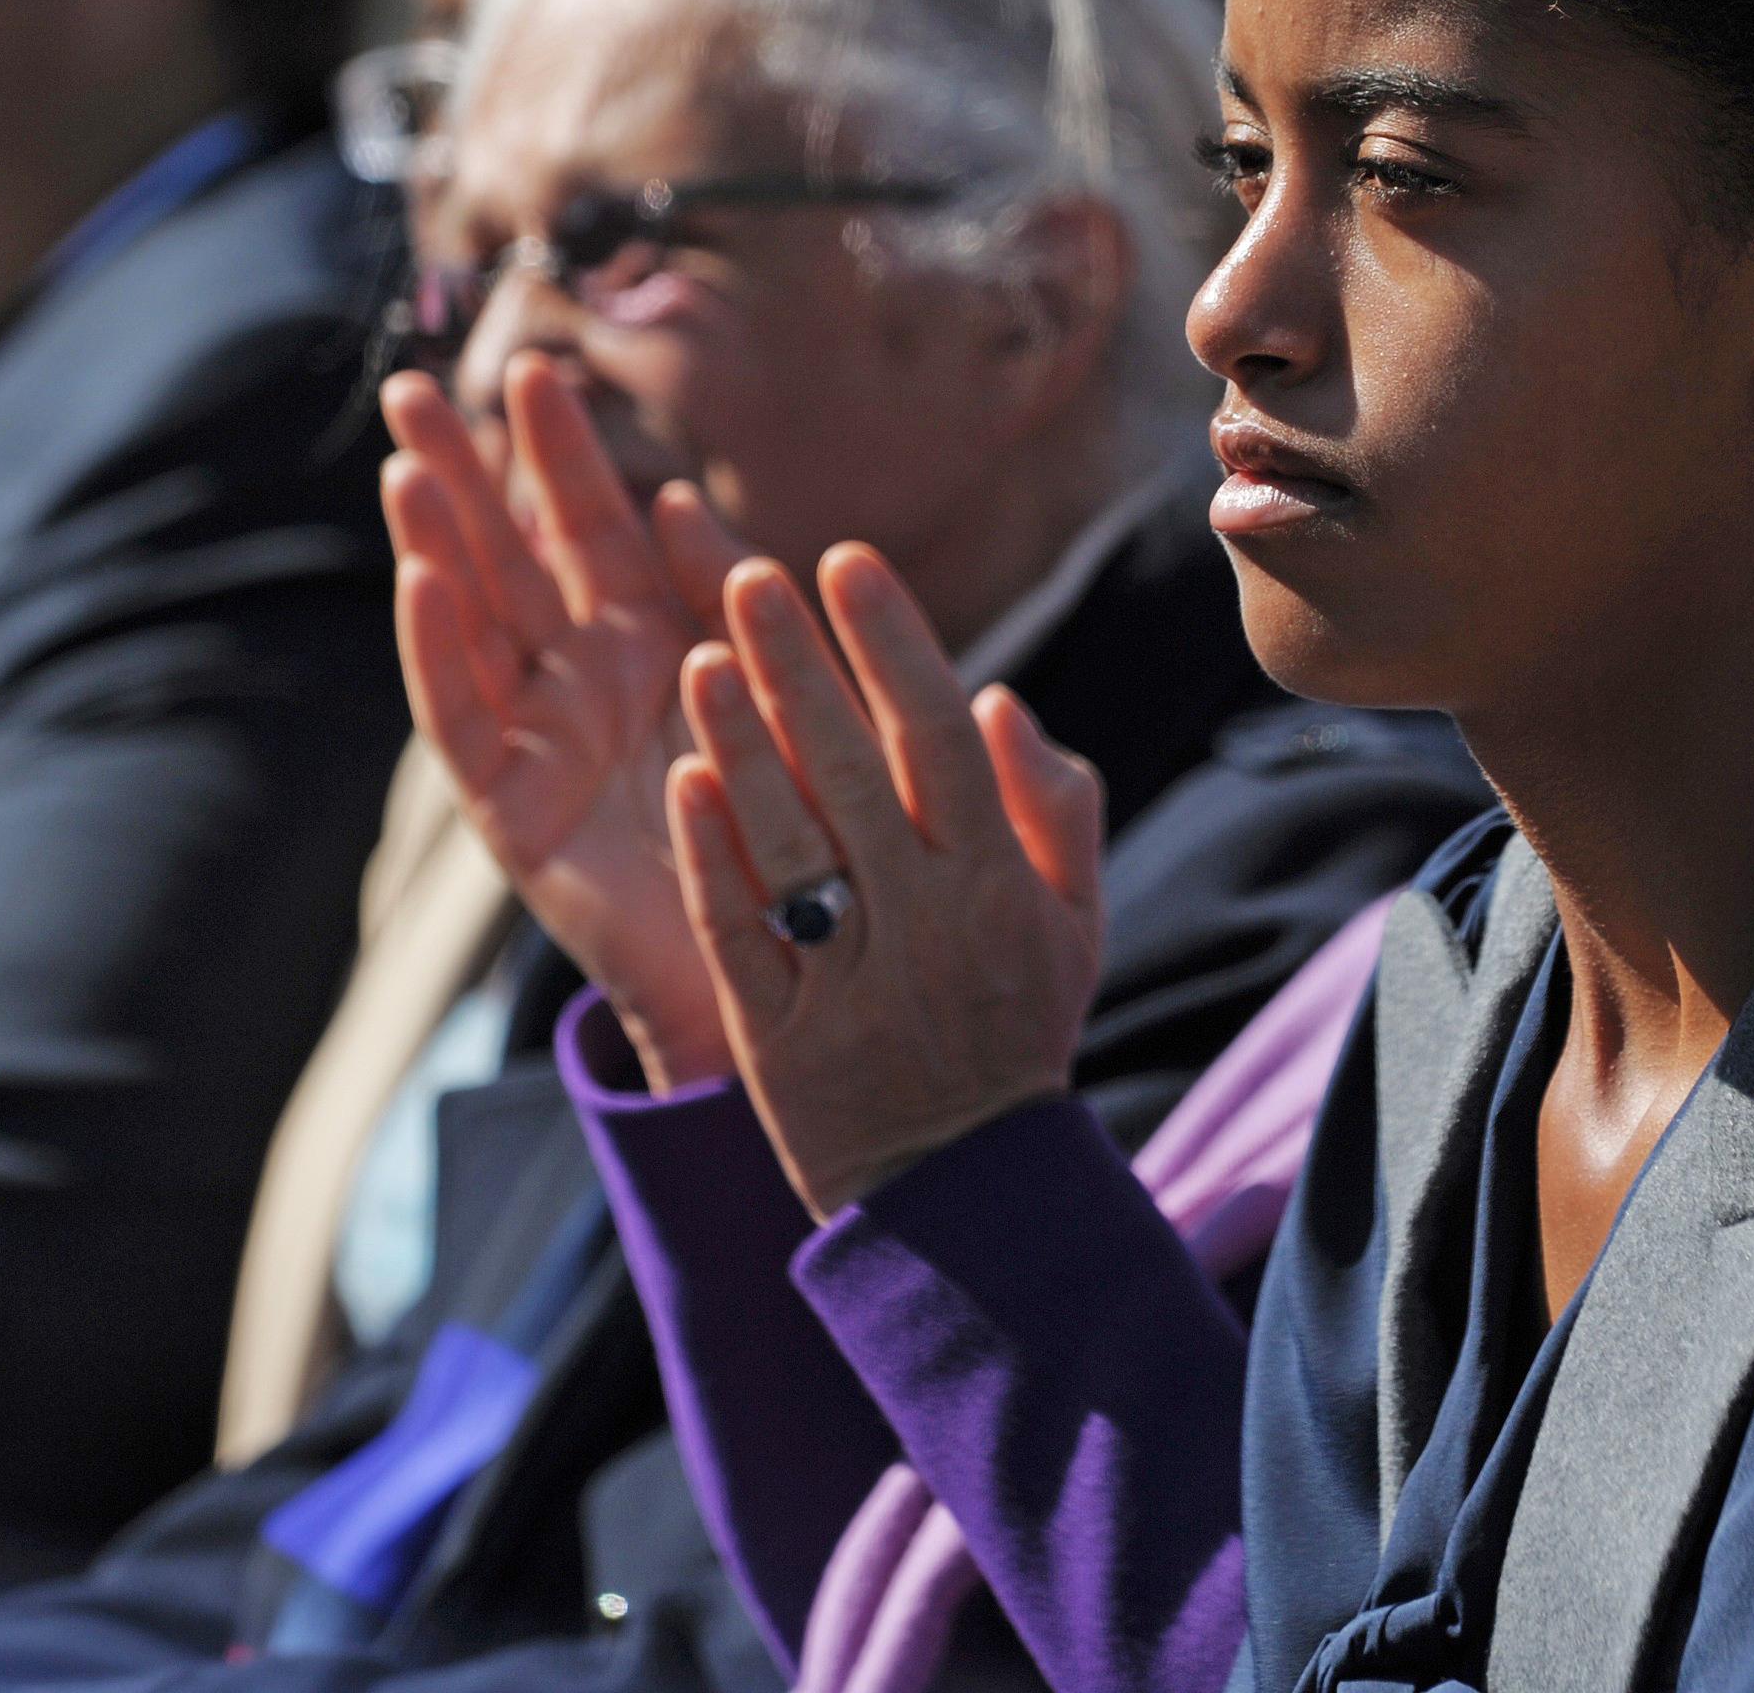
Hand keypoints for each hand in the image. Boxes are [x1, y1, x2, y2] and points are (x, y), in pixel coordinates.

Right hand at [381, 357, 747, 1089]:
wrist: (802, 978)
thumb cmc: (821, 839)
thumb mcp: (801, 696)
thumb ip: (752, 605)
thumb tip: (687, 504)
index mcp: (660, 642)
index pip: (595, 527)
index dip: (562, 455)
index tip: (542, 366)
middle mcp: (588, 682)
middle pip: (513, 554)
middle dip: (470, 470)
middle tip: (417, 382)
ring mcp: (543, 741)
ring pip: (474, 621)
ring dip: (435, 540)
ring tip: (406, 456)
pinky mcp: (516, 811)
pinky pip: (465, 718)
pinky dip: (438, 646)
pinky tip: (421, 574)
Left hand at [664, 545, 1105, 1217]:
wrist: (959, 1192)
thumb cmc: (1015, 1029)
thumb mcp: (1073, 923)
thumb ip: (1051, 806)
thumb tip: (996, 698)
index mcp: (994, 883)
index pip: (941, 738)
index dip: (894, 645)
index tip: (847, 561)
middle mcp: (921, 920)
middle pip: (853, 770)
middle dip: (799, 665)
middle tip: (746, 572)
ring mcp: (845, 978)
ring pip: (787, 841)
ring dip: (740, 743)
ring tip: (697, 653)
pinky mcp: (778, 1033)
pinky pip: (740, 929)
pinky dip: (712, 854)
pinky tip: (681, 777)